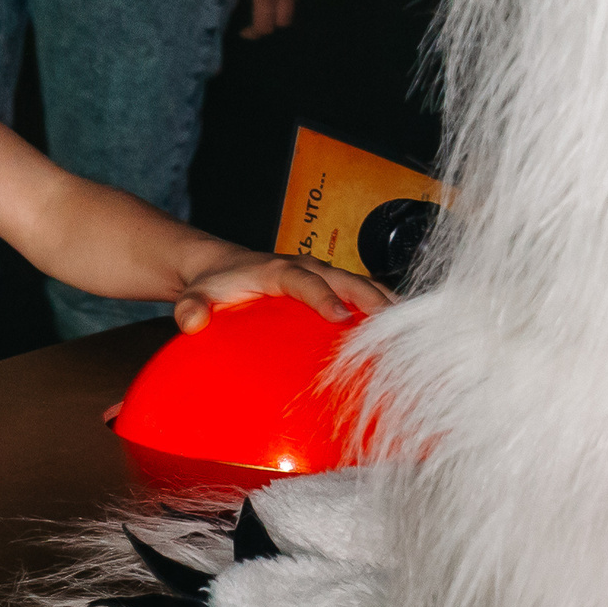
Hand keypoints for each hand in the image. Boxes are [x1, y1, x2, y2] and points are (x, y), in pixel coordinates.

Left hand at [173, 249, 388, 332]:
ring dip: (389, 307)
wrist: (219, 267)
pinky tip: (404, 339)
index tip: (341, 317)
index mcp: (279, 270)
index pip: (307, 281)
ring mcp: (323, 277)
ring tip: (417, 335)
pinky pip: (363, 297)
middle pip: (348, 281)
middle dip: (374, 301)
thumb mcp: (195, 295)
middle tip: (397, 330)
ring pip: (363, 287)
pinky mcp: (331, 288)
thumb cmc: (212, 283)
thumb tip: (191, 322)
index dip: (325, 297)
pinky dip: (384, 312)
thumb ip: (191, 308)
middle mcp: (308, 269)